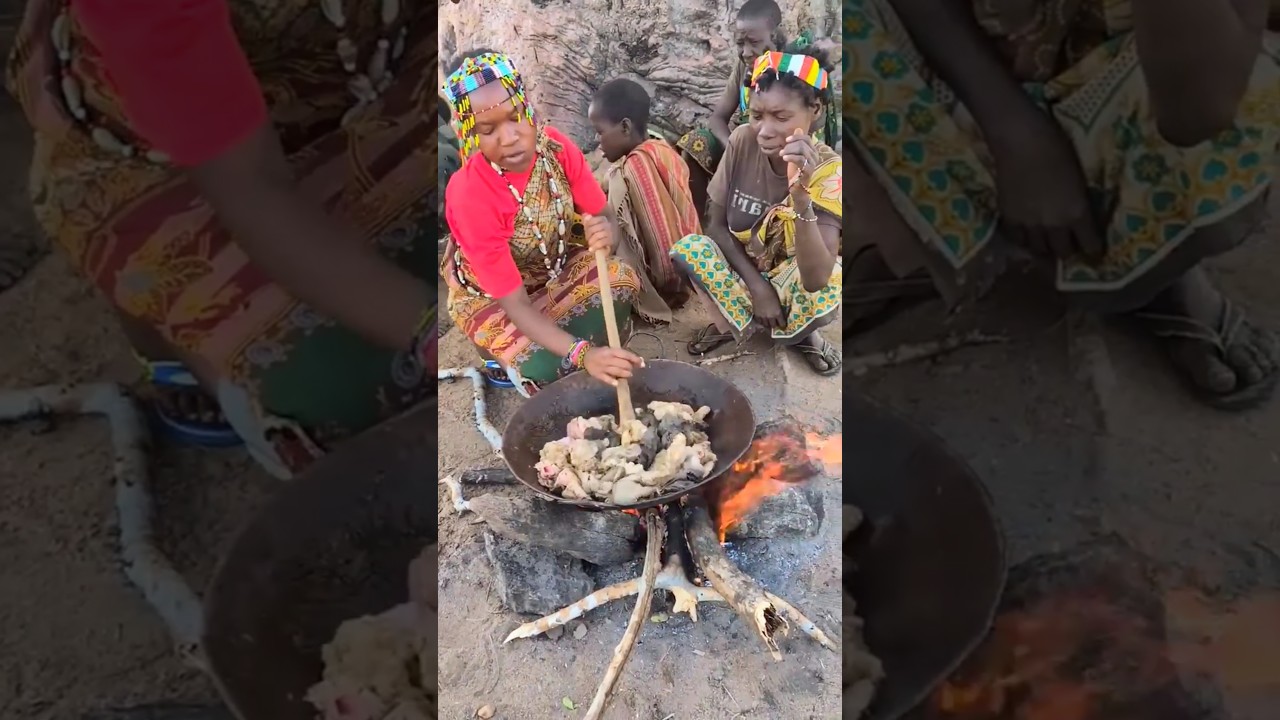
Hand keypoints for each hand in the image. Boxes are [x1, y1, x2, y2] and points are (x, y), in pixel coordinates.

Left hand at [582, 214, 614, 254]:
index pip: (591, 220)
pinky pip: (600, 243)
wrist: (616, 244)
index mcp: (603, 219)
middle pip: (592, 229)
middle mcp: (608, 224)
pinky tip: (591, 249)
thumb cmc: (604, 234)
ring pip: (596, 236)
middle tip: (588, 239)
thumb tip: (585, 215)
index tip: (587, 231)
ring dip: (591, 241)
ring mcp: (610, 233)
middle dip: (588, 235)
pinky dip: (595, 247)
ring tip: (590, 244)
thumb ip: (589, 220)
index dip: (587, 226)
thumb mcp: (596, 226)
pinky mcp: (612, 241)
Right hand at [583, 346, 643, 385]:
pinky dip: (613, 381)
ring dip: (625, 374)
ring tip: (628, 374)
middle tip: (631, 369)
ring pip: (618, 372)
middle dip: (630, 368)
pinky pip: (607, 379)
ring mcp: (603, 367)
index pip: (626, 355)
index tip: (642, 363)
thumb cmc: (601, 353)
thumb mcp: (610, 350)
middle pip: (623, 364)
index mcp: (611, 351)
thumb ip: (622, 355)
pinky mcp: (598, 375)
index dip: (635, 359)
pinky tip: (617, 383)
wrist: (584, 356)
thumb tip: (638, 360)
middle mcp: (608, 359)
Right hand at [747, 278, 784, 330]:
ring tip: (768, 322)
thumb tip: (779, 314)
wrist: (760, 290)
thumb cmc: (771, 292)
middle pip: (773, 326)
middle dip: (775, 325)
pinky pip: (759, 322)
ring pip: (766, 325)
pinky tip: (762, 319)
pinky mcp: (756, 315)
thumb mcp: (778, 302)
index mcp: (778, 313)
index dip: (783, 325)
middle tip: (775, 323)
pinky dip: (761, 321)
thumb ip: (779, 309)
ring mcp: (763, 317)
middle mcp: (771, 317)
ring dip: (768, 324)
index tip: (783, 324)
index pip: (782, 324)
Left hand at [781, 129, 819, 189]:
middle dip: (790, 146)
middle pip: (803, 143)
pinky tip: (784, 158)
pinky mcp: (808, 170)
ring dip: (789, 150)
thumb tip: (798, 129)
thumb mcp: (794, 154)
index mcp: (813, 151)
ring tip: (782, 155)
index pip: (807, 138)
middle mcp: (815, 156)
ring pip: (801, 149)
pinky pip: (800, 159)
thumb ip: (796, 143)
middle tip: (782, 151)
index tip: (786, 140)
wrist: (797, 187)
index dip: (796, 137)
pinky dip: (790, 156)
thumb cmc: (795, 171)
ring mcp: (813, 163)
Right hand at [987, 111, 1103, 260]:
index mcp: (1077, 212)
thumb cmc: (1057, 148)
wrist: (1020, 140)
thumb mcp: (1078, 178)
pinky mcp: (1009, 218)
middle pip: (1063, 252)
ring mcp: (1029, 224)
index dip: (1093, 250)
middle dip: (1068, 250)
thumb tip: (1079, 217)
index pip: (1090, 245)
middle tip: (1070, 245)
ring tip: (1047, 241)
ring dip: (1045, 247)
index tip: (1094, 251)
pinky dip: (1024, 239)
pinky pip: (1017, 239)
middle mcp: (1055, 225)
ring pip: (1039, 249)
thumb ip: (1078, 202)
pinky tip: (1026, 233)